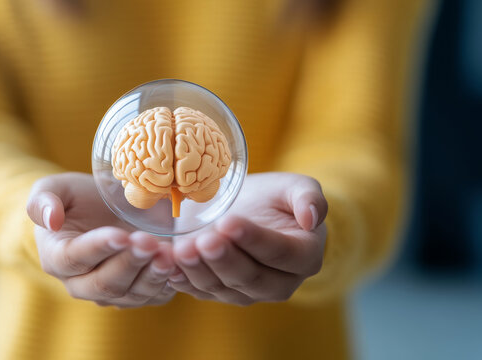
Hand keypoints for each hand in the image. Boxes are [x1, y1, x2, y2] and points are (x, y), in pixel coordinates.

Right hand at [27, 173, 175, 307]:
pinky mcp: (140, 293)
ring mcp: (112, 293)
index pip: (75, 259)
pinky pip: (155, 296)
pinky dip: (169, 282)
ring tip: (168, 254)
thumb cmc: (75, 198)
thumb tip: (50, 220)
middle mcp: (81, 284)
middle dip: (130, 263)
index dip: (98, 248)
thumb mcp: (53, 189)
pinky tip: (180, 264)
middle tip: (149, 242)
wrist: (102, 210)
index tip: (120, 234)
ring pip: (132, 294)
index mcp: (57, 258)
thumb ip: (43, 201)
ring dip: (152, 275)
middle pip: (106, 283)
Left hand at [168, 173, 327, 305]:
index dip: (254, 239)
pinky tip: (169, 265)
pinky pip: (199, 291)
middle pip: (249, 277)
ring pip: (222, 287)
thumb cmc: (276, 198)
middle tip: (203, 239)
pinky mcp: (219, 294)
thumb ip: (310, 197)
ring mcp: (247, 293)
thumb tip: (312, 217)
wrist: (250, 212)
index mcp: (304, 257)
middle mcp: (278, 284)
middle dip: (223, 259)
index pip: (279, 252)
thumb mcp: (297, 187)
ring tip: (181, 249)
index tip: (229, 222)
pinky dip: (183, 280)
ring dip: (199, 270)